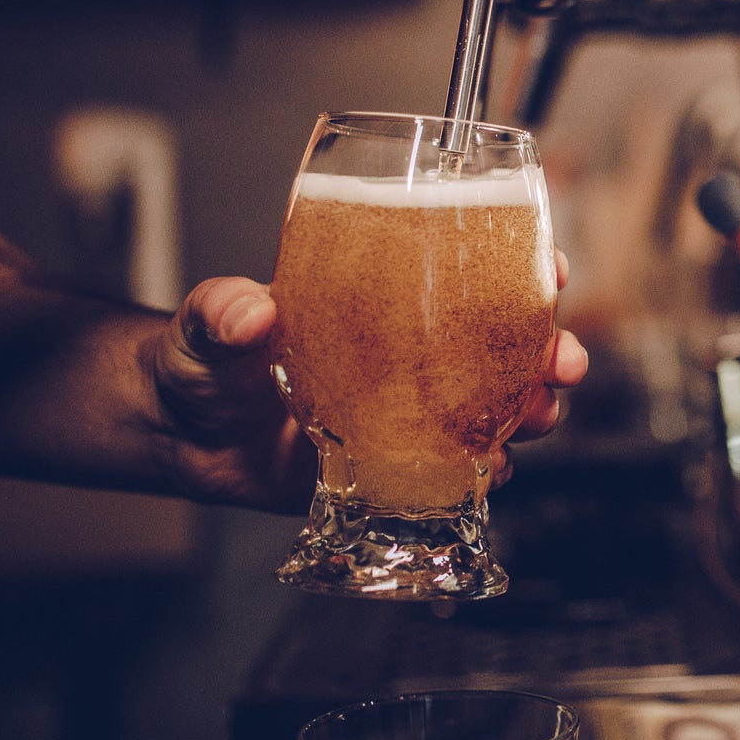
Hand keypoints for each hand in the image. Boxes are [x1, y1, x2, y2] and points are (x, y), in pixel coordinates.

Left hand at [148, 250, 587, 510]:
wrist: (178, 435)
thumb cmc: (201, 360)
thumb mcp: (209, 324)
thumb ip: (223, 311)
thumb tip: (247, 309)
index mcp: (384, 302)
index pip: (471, 272)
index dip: (524, 268)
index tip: (552, 270)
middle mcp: (409, 354)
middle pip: (505, 345)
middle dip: (550, 350)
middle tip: (560, 362)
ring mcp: (406, 412)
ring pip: (495, 407)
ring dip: (530, 410)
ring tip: (536, 417)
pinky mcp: (393, 467)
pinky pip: (455, 470)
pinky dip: (482, 471)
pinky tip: (490, 470)